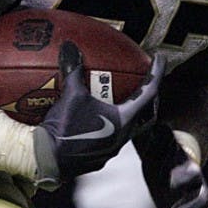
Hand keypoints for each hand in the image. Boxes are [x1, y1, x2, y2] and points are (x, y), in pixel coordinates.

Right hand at [33, 40, 164, 188]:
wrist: (47, 160)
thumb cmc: (65, 128)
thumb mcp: (71, 95)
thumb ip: (74, 70)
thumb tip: (70, 46)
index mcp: (123, 121)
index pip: (148, 93)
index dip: (156, 73)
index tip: (159, 59)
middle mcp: (122, 137)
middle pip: (147, 116)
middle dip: (150, 99)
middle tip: (148, 84)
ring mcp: (110, 150)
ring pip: (129, 129)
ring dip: (130, 114)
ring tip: (123, 100)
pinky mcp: (96, 157)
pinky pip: (111, 138)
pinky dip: (111, 125)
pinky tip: (98, 119)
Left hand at [134, 123, 207, 207]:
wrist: (171, 151)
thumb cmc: (162, 144)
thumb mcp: (158, 138)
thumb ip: (161, 136)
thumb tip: (161, 127)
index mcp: (189, 165)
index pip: (192, 174)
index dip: (184, 179)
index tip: (171, 184)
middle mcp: (196, 183)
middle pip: (201, 199)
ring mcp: (195, 198)